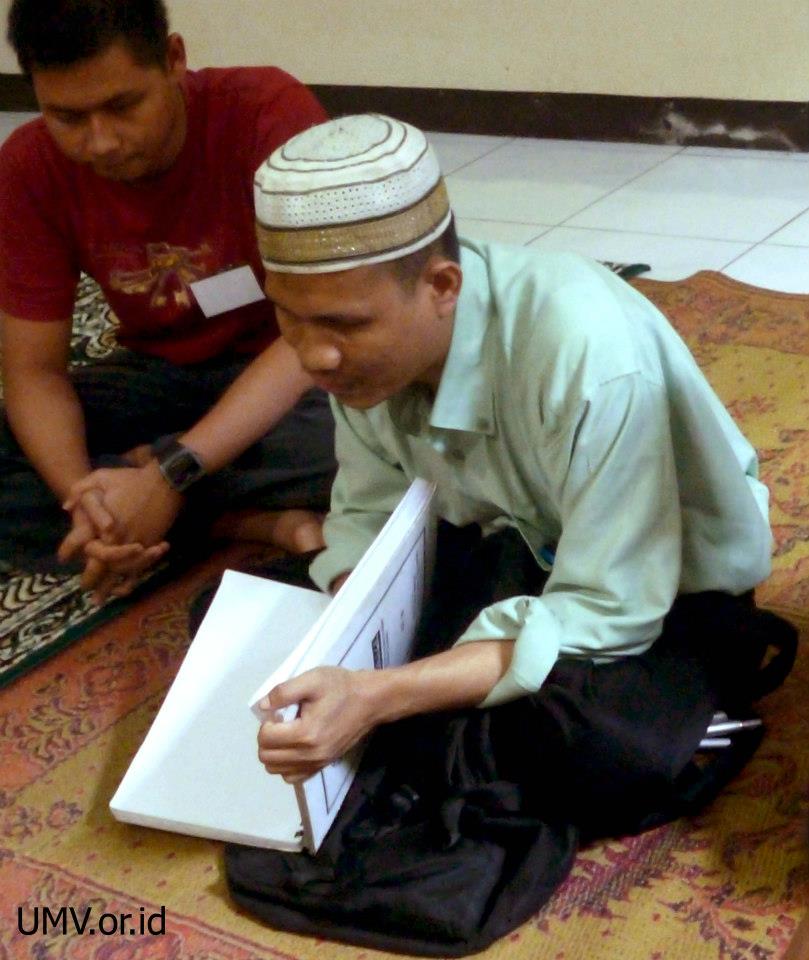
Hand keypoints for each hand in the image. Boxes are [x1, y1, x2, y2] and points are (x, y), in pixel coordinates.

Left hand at [60, 461, 179, 601]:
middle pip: (98, 567)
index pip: (79, 545)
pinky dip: (131, 582)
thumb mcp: (100, 477)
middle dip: (90, 580)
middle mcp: (116, 540)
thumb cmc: (132, 479)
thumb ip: (79, 491)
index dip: (67, 552)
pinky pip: (139, 570)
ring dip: (109, 589)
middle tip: (84, 588)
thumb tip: (66, 508)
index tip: (62, 559)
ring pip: (118, 574)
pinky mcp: (150, 546)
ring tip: (100, 600)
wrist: (165, 482)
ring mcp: (135, 545)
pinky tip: (125, 589)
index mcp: (101, 525)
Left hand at [257, 667, 376, 782]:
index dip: (265, 722)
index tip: (278, 711)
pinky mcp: (323, 765)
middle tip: (280, 721)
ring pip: (277, 770)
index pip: (265, 738)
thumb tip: (262, 707)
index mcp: (305, 734)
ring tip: (286, 733)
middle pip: (267, 758)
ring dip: (274, 752)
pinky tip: (293, 746)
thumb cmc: (341, 687)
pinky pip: (292, 776)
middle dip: (266, 738)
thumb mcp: (312, 679)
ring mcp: (317, 763)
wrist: (371, 700)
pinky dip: (286, 764)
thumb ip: (284, 692)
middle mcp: (310, 755)